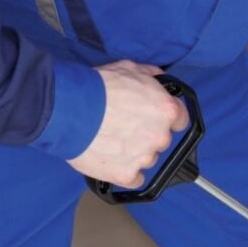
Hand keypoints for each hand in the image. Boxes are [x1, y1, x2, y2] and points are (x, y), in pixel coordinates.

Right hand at [67, 60, 189, 187]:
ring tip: (110, 139)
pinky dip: (125, 171)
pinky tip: (110, 158)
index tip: (153, 117)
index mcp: (166, 110)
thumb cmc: (95, 87)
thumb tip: (159, 79)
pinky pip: (134, 178)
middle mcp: (160, 136)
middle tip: (123, 125)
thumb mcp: (128, 68)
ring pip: (147, 158)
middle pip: (161, 140)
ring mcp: (144, 158)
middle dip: (146, 133)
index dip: (166, 118)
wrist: (66, 108)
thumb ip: (150, 76)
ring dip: (134, 152)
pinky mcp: (127, 175)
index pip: (180, 119)